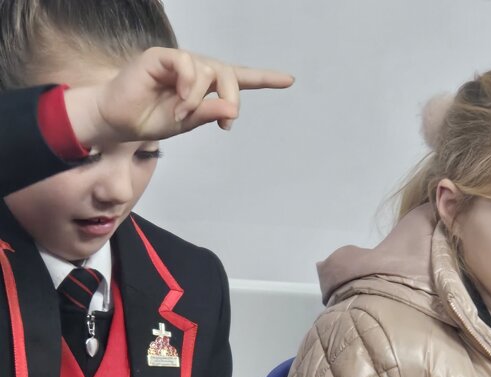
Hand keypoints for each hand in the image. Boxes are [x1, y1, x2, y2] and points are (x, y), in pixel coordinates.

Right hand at [65, 47, 293, 146]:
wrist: (118, 121)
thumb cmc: (149, 121)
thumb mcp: (185, 124)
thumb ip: (208, 114)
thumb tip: (231, 107)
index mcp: (204, 87)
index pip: (238, 79)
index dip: (264, 78)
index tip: (289, 80)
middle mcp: (195, 70)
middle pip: (227, 73)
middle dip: (233, 97)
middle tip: (226, 122)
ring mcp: (178, 61)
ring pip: (208, 70)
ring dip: (200, 99)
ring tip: (182, 116)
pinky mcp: (161, 57)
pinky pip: (186, 64)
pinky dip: (188, 85)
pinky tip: (179, 101)